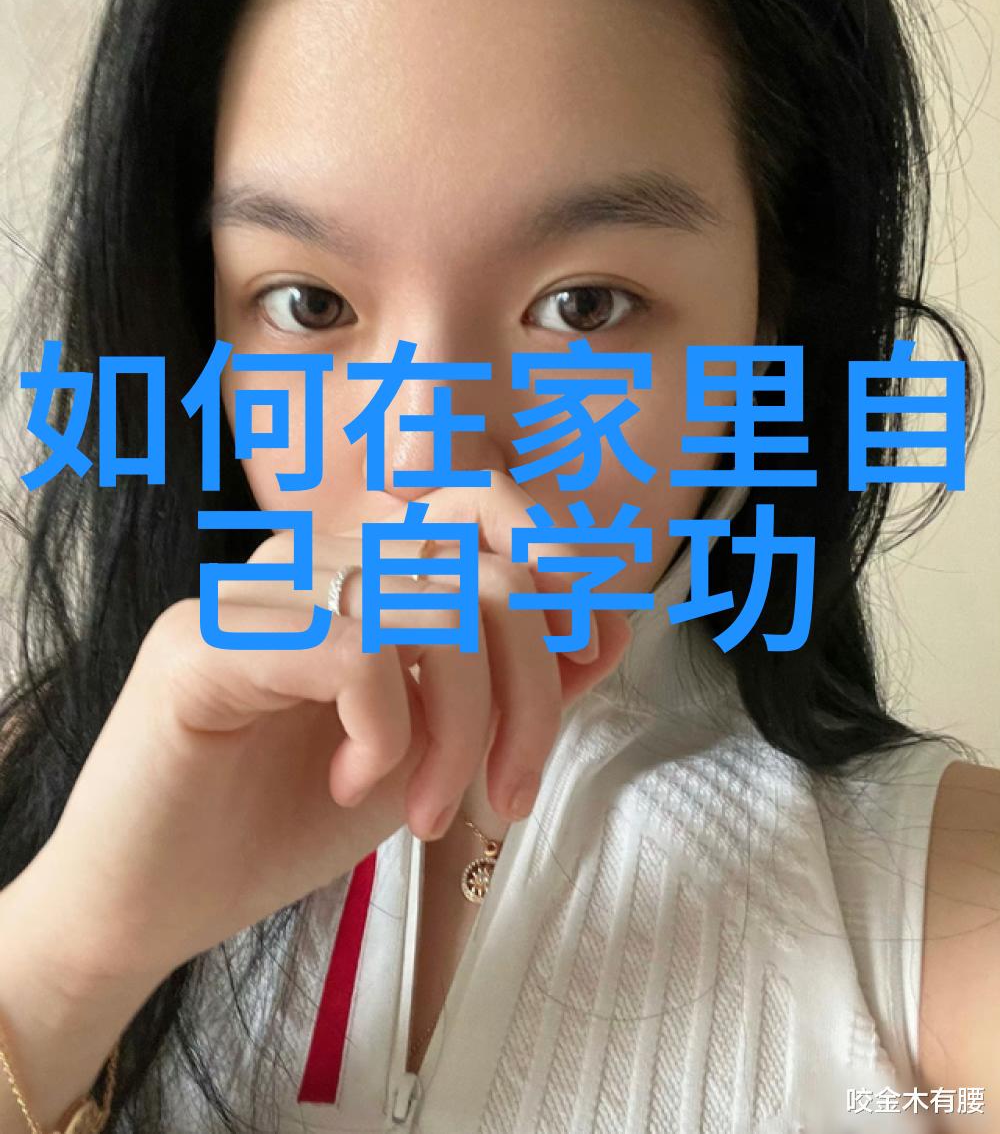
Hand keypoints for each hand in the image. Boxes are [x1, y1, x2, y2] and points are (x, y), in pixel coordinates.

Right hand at [32, 470, 631, 985]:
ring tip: (431, 808)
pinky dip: (387, 727)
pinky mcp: (199, 645)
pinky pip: (350, 646)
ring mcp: (249, 593)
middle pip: (474, 555)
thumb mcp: (431, 749)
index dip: (558, 561)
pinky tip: (354, 783)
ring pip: (423, 600)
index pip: (477, 501)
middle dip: (531, 681)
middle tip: (513, 789)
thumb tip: (604, 630)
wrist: (151, 906)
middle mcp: (305, 559)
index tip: (587, 657)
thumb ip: (508, 685)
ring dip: (462, 725)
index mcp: (357, 569)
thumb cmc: (285, 820)